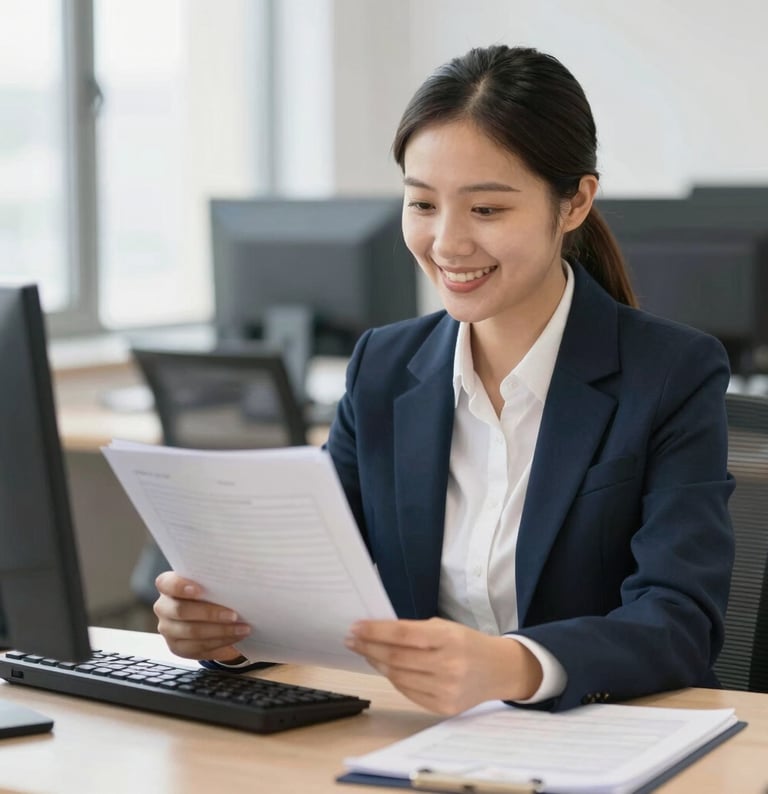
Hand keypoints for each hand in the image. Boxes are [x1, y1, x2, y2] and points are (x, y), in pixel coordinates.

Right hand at [153, 571, 250, 660]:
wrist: (209, 614)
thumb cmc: (211, 592)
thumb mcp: (211, 582)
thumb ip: (216, 579)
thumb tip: (238, 578)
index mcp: (167, 585)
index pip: (166, 583)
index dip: (180, 586)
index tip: (200, 589)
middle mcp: (163, 607)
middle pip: (181, 611)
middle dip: (210, 613)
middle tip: (234, 615)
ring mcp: (168, 629)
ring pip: (192, 632)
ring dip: (221, 631)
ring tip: (242, 628)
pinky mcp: (177, 647)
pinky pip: (198, 647)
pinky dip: (221, 642)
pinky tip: (236, 637)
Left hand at [345, 617, 541, 714]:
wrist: (499, 670)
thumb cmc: (467, 643)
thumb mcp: (446, 627)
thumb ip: (415, 630)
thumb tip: (376, 632)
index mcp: (449, 639)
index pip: (403, 634)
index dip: (375, 631)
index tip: (355, 627)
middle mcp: (449, 665)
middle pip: (396, 658)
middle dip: (369, 647)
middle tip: (352, 639)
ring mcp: (446, 690)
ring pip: (398, 677)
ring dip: (376, 664)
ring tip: (365, 652)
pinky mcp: (443, 707)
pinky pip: (408, 692)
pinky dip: (392, 679)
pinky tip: (384, 668)